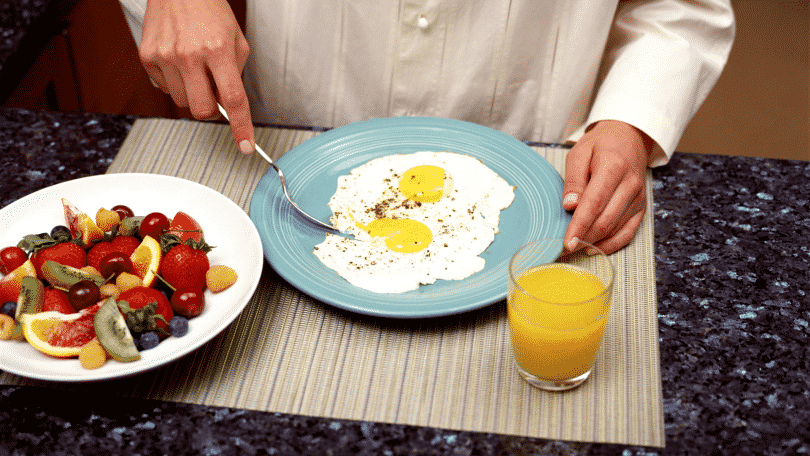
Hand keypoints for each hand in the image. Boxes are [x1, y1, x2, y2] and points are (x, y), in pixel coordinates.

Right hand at [139, 0, 254, 153]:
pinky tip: (179, 62)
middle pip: (202, 110)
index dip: (241, 127)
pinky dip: (175, 83)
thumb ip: (235, 74)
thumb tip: (228, 105)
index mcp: (217, 49)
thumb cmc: (209, 11)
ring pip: (182, 103)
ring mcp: (165, 56)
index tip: (245, 145)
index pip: (232, 99)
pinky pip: (165, 89)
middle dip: (212, 109)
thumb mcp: (236, 39)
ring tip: (195, 68)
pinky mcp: (147, 57)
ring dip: (192, 94)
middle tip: (214, 91)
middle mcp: (189, 54)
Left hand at [562, 120, 653, 254]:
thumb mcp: (579, 153)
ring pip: (615, 229)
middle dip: (584, 238)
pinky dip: (610, 245)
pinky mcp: (641, 207)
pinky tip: (593, 248)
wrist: (629, 139)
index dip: (580, 225)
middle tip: (563, 249)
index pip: (594, 203)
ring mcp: (638, 198)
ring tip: (573, 248)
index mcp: (613, 167)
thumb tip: (570, 206)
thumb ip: (573, 180)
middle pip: (606, 220)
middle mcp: (630, 184)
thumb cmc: (600, 146)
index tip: (567, 242)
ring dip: (594, 242)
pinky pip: (628, 233)